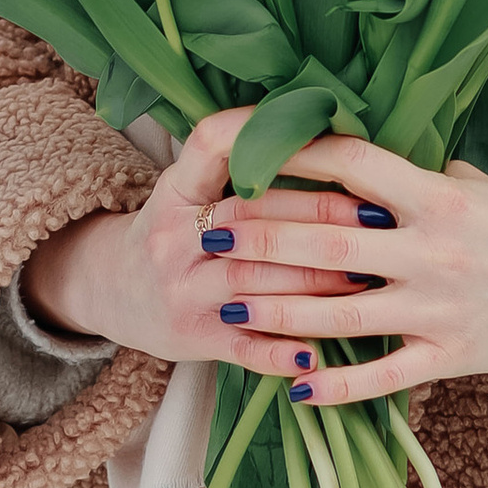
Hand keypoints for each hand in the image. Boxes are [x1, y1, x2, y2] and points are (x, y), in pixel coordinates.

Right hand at [24, 107, 369, 364]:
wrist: (110, 290)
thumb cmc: (175, 232)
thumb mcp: (187, 188)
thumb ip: (237, 167)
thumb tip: (327, 136)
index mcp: (176, 188)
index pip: (211, 143)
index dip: (262, 133)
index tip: (325, 138)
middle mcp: (173, 236)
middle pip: (251, 219)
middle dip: (320, 220)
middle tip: (376, 222)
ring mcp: (181, 289)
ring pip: (255, 283)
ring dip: (317, 283)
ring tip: (367, 280)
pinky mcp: (191, 336)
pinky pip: (243, 347)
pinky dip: (282, 352)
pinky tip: (319, 353)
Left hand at [191, 133, 487, 407]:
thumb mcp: (472, 183)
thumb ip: (411, 173)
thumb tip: (347, 149)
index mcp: (435, 196)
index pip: (351, 165)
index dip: (292, 156)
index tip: (242, 154)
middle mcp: (432, 250)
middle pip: (328, 242)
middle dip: (261, 237)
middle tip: (208, 232)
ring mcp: (438, 309)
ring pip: (341, 312)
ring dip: (276, 310)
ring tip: (226, 301)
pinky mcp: (450, 358)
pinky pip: (381, 375)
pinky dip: (335, 384)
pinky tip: (291, 384)